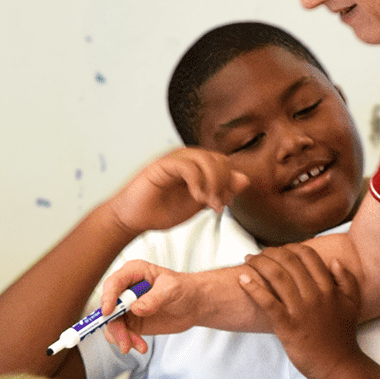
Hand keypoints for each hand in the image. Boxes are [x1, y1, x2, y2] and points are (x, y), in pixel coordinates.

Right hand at [99, 260, 201, 353]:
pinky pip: (121, 333)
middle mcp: (126, 289)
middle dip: (114, 326)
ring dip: (121, 337)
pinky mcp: (131, 322)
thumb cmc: (184, 289)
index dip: (108, 297)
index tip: (108, 312)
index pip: (114, 283)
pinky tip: (141, 346)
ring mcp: (127, 307)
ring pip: (112, 324)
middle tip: (125, 341)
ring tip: (140, 346)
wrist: (194, 304)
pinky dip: (127, 341)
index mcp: (133, 272)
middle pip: (109, 307)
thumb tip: (135, 309)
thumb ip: (154, 298)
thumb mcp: (172, 289)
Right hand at [107, 148, 248, 236]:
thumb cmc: (163, 211)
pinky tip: (197, 197)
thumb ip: (220, 191)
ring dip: (213, 182)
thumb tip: (245, 179)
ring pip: (205, 159)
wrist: (134, 219)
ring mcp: (174, 160)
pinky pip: (187, 165)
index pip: (224, 163)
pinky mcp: (161, 165)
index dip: (230, 182)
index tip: (226, 203)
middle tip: (218, 205)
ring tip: (208, 202)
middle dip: (224, 183)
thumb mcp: (199, 204)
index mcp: (197, 166)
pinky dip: (197, 181)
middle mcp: (186, 159)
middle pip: (218, 158)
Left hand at [240, 244, 362, 378]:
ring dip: (259, 264)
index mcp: (329, 288)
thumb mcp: (353, 303)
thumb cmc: (343, 335)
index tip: (280, 249)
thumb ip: (347, 280)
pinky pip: (267, 302)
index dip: (291, 247)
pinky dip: (253, 288)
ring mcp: (300, 310)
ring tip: (249, 260)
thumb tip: (334, 261)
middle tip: (259, 253)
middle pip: (289, 262)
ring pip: (277, 277)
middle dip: (271, 252)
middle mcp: (315, 295)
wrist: (337, 365)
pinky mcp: (287, 326)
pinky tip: (242, 279)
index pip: (308, 256)